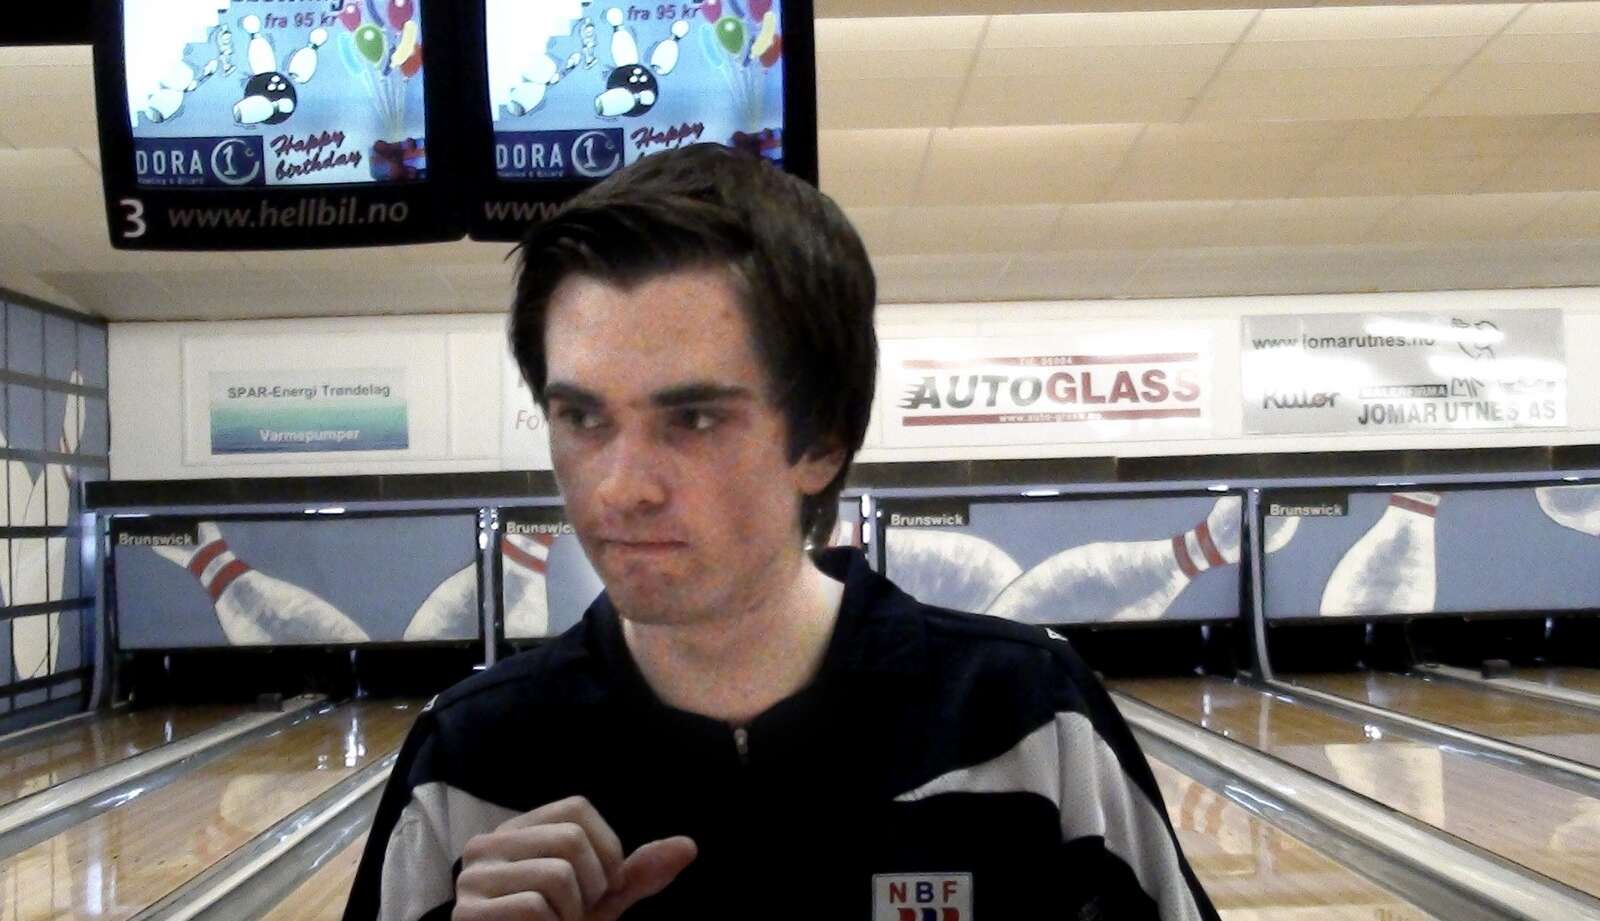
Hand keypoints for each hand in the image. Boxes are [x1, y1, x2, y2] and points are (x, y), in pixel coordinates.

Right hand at [453, 795, 696, 920]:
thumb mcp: (600, 901)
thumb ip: (636, 875)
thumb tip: (689, 846)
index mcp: (519, 830)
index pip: (577, 808)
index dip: (607, 849)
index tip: (601, 887)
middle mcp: (488, 844)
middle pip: (570, 838)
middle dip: (592, 886)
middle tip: (574, 914)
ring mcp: (472, 878)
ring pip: (557, 875)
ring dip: (571, 914)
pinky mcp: (468, 913)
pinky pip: (533, 907)